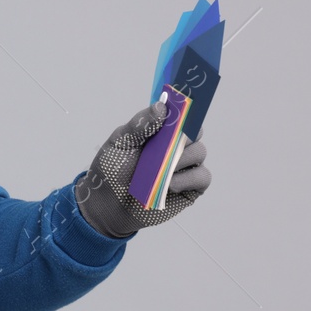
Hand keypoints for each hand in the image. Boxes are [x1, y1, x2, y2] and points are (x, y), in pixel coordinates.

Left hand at [73, 100, 211, 237]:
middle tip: (167, 144)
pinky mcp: (190, 187)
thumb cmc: (111, 170)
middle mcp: (175, 145)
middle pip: (195, 130)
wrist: (107, 205)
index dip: (184, 108)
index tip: (180, 109)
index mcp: (159, 131)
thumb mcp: (120, 143)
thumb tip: (161, 106)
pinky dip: (188, 178)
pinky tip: (170, 184)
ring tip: (161, 170)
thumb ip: (140, 125)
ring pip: (200, 152)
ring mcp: (184, 166)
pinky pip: (202, 177)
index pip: (180, 113)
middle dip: (183, 135)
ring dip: (182, 158)